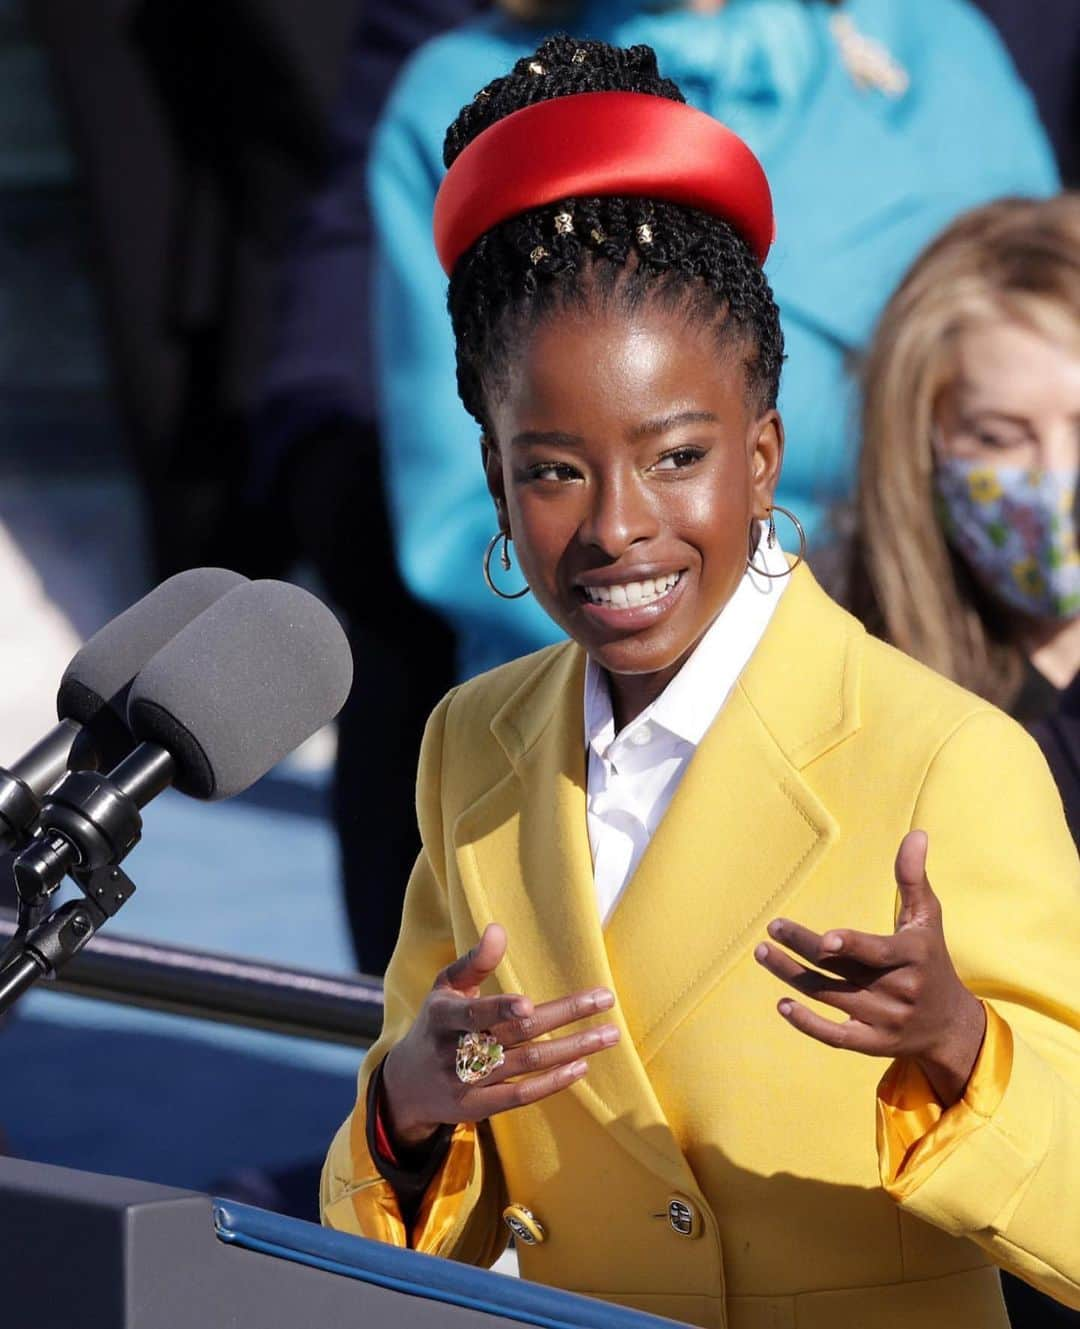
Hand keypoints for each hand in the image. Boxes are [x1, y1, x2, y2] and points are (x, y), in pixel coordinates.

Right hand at [382, 923, 618, 1145]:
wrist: (406, 1086)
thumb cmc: (435, 1024)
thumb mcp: (444, 988)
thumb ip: (474, 961)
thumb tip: (498, 929)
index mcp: (443, 1016)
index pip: (473, 1013)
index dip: (499, 1010)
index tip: (528, 1004)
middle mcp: (455, 1050)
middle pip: (516, 1034)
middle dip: (564, 1016)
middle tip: (605, 999)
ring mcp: (467, 1082)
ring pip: (527, 1065)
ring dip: (571, 1049)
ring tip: (608, 1034)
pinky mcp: (478, 1108)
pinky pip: (521, 1097)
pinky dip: (552, 1083)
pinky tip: (581, 1066)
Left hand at [754, 830, 985, 1104]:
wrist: (950, 1025)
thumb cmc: (932, 959)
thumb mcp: (927, 919)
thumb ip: (913, 878)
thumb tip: (916, 833)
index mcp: (913, 957)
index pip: (878, 953)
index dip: (851, 946)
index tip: (824, 938)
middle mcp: (899, 991)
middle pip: (842, 970)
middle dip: (803, 950)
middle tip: (772, 928)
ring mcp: (884, 1020)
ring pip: (829, 997)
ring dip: (792, 977)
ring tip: (763, 953)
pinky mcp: (872, 1044)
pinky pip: (836, 1037)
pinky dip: (808, 1024)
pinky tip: (782, 1004)